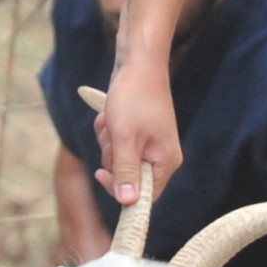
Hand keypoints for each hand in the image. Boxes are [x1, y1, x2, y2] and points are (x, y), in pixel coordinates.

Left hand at [92, 66, 181, 207]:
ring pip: (119, 159)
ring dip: (108, 142)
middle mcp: (162, 156)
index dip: (120, 189)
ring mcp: (150, 143)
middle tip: (113, 135)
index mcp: (166, 162)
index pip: (144, 195)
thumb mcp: (125, 139)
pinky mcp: (139, 132)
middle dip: (112, 157)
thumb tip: (127, 203)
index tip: (99, 173)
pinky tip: (109, 115)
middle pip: (127, 177)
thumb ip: (126, 173)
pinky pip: (118, 143)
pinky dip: (109, 131)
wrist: (138, 63)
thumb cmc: (134, 99)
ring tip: (111, 120)